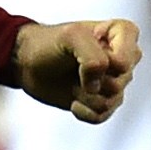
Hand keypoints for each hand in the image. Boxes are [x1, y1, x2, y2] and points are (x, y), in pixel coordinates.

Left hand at [14, 20, 141, 122]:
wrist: (26, 62)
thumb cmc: (47, 43)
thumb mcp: (70, 37)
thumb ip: (94, 57)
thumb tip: (97, 86)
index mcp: (120, 34)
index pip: (125, 61)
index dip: (103, 63)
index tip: (82, 51)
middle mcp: (123, 58)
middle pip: (119, 83)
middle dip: (90, 79)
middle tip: (74, 66)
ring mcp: (114, 81)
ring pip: (112, 101)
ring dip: (84, 94)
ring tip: (72, 80)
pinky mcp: (102, 101)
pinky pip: (102, 115)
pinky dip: (83, 111)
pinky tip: (73, 101)